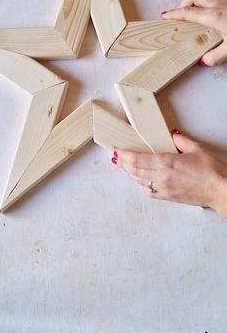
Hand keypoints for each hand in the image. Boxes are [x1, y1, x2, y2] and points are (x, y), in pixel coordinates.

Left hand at [112, 132, 226, 217]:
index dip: (124, 155)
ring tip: (124, 167)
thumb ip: (181, 140)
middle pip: (134, 170)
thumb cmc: (211, 171)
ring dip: (130, 174)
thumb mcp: (196, 148)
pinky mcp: (168, 197)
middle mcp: (161, 177)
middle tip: (116, 158)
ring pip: (139, 181)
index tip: (117, 151)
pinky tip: (140, 180)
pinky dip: (141, 184)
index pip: (137, 159)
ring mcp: (164, 188)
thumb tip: (173, 135)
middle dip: (123, 163)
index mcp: (166, 163)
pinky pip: (149, 191)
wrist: (220, 191)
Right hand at [162, 0, 226, 65]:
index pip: (187, 13)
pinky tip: (215, 10)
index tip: (165, 16)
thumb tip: (203, 61)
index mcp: (213, 16)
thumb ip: (215, 57)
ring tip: (196, 11)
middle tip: (181, 14)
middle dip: (184, 3)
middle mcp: (218, 3)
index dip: (174, 14)